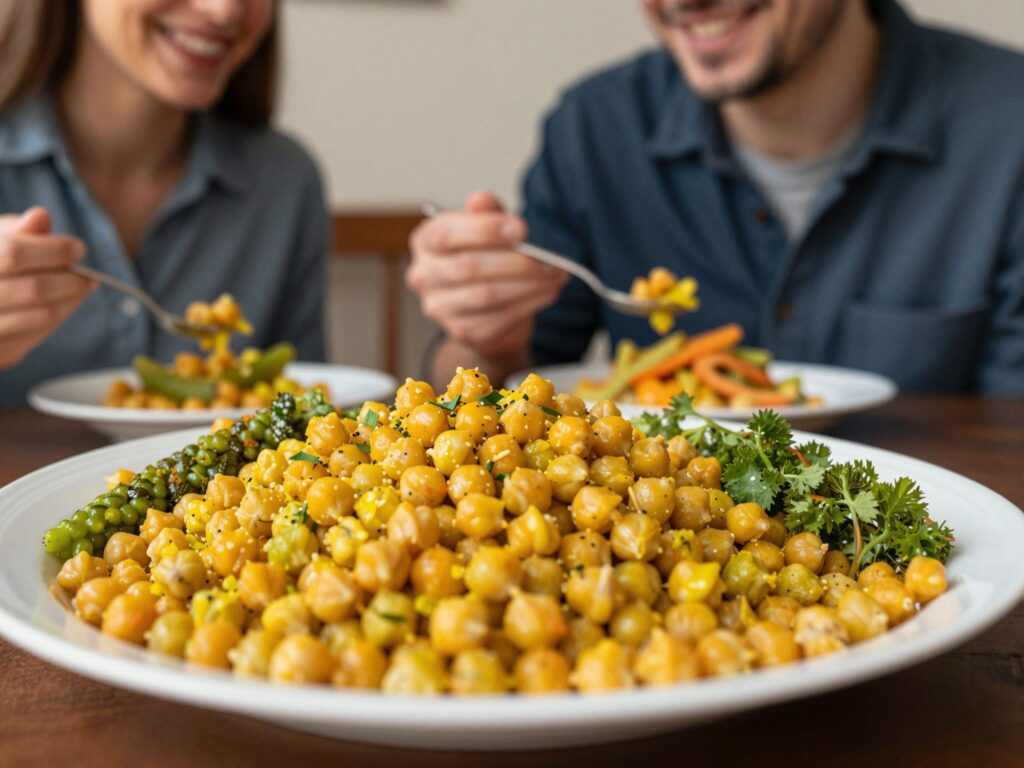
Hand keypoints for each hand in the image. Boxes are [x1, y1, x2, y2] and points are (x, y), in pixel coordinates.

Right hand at [0, 207, 91, 368]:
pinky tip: (61, 305)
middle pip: (33, 288)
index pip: (14, 254)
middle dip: (71, 280)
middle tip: (87, 276)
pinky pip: (38, 336)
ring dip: (71, 301)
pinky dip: (57, 317)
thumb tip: (42, 216)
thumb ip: (15, 232)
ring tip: (81, 288)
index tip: (78, 249)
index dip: (53, 250)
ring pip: (42, 316)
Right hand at [406, 191, 568, 356]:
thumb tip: (482, 199)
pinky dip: (529, 304)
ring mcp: (440, 307)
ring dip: (529, 285)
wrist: (486, 306)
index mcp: (426, 241)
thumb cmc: (484, 257)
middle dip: (516, 262)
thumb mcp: (486, 228)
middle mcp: (424, 276)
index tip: (521, 229)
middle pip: (469, 268)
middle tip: (549, 260)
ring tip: (555, 275)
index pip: (445, 235)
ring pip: (487, 295)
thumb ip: (486, 213)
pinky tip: (547, 292)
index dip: (484, 230)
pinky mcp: (462, 331)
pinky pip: (498, 319)